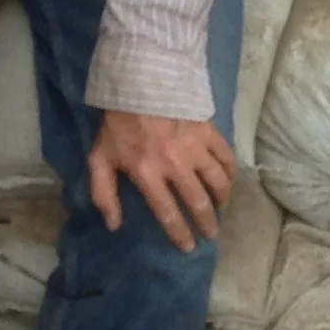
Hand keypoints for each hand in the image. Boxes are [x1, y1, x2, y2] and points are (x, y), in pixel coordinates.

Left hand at [90, 108, 236, 250]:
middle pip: (198, 202)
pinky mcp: (209, 133)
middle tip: (211, 234)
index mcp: (148, 173)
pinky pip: (226, 158)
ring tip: (221, 209)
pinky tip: (229, 181)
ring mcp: (195, 148)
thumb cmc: (118, 124)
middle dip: (207, 223)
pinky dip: (230, 173)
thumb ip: (103, 194)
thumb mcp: (99, 159)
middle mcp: (175, 165)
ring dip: (221, 200)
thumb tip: (114, 225)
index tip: (189, 246)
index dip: (180, 233)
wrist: (139, 83)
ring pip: (217, 182)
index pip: (168, 212)